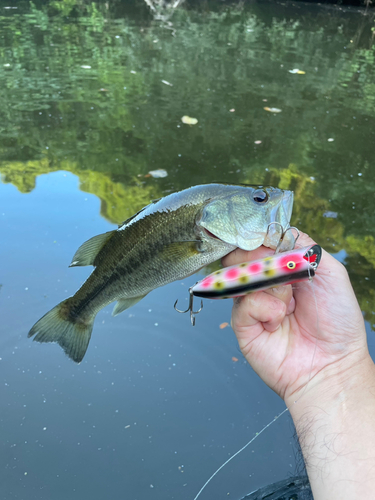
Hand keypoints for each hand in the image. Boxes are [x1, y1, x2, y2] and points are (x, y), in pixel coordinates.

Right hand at [222, 231, 367, 404]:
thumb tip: (276, 233)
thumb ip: (305, 246)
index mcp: (284, 268)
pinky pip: (243, 303)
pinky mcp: (242, 323)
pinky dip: (265, 309)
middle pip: (244, 255)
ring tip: (289, 306)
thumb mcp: (331, 272)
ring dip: (271, 288)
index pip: (261, 242)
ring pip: (243, 277)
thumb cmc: (337, 322)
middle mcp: (265, 283)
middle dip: (263, 260)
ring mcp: (252, 301)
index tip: (269, 242)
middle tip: (283, 276)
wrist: (331, 365)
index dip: (261, 239)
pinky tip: (277, 322)